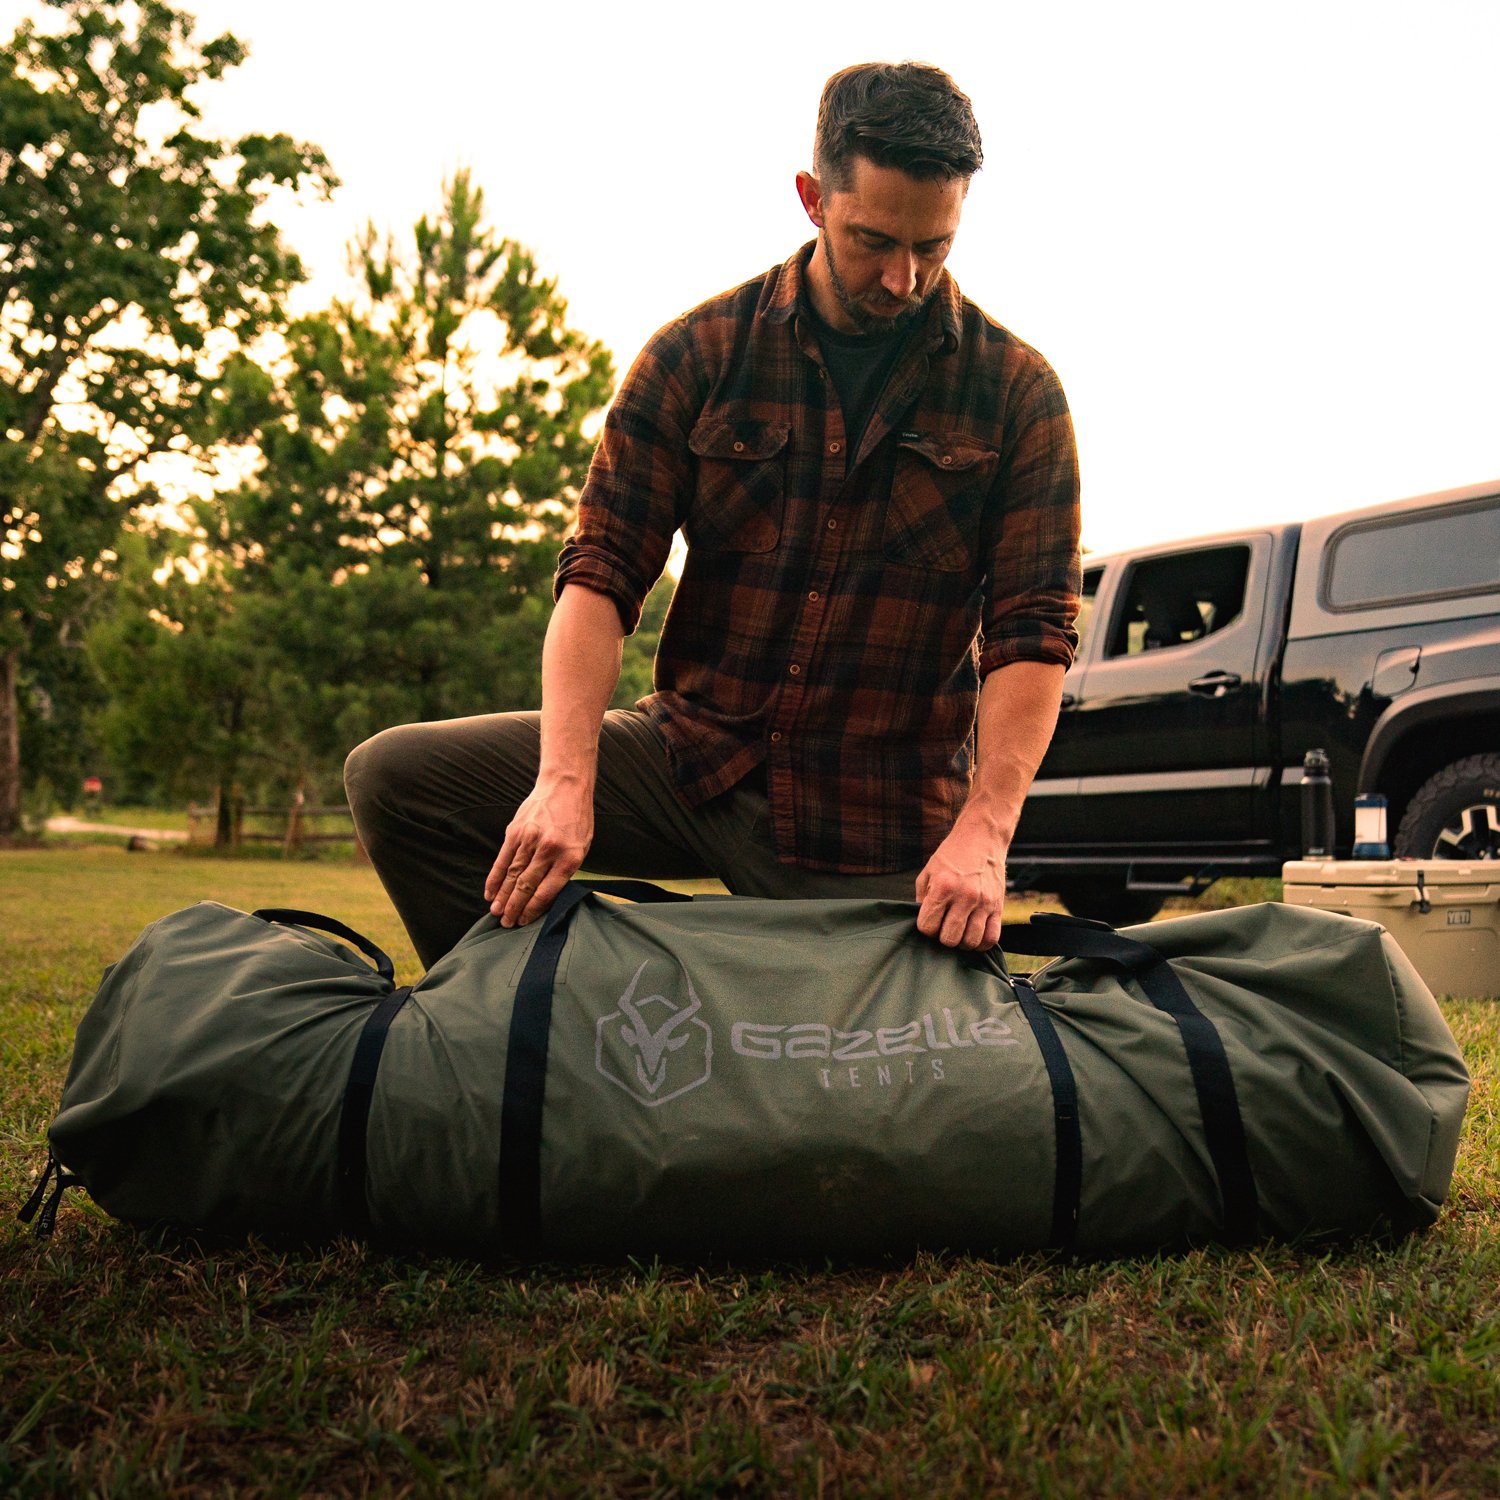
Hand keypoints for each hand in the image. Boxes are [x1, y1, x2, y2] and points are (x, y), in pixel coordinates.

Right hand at [484, 777, 593, 927]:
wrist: (566, 786)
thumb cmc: (577, 820)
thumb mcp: (582, 847)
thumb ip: (565, 870)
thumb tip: (545, 896)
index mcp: (569, 857)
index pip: (547, 891)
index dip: (532, 909)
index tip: (523, 921)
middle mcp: (548, 850)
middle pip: (526, 886)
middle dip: (515, 908)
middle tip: (506, 924)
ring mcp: (530, 839)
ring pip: (512, 875)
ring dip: (502, 897)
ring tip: (496, 913)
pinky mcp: (515, 831)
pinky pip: (502, 859)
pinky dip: (495, 878)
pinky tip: (489, 892)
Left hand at [914, 815, 1005, 950]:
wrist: (982, 838)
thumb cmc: (952, 855)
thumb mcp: (929, 872)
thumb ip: (923, 899)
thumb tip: (923, 924)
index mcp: (943, 888)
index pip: (927, 927)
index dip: (926, 929)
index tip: (930, 921)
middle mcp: (964, 897)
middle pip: (949, 939)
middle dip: (943, 938)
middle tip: (944, 927)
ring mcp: (983, 903)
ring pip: (971, 942)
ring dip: (962, 942)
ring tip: (959, 931)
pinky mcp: (998, 906)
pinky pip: (992, 938)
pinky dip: (982, 943)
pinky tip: (975, 936)